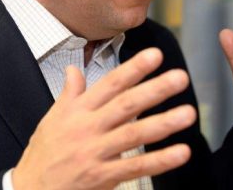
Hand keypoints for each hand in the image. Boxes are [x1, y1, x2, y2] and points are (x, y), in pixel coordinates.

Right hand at [12, 48, 195, 189]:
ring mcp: (95, 153)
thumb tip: (75, 68)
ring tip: (188, 114)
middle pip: (126, 105)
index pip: (110, 84)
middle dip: (154, 90)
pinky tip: (180, 152)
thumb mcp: (52, 118)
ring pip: (133, 135)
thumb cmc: (43, 154)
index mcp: (78, 110)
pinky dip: (159, 161)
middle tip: (180, 77)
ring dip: (163, 124)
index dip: (133, 69)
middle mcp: (88, 128)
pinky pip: (135, 168)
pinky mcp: (101, 177)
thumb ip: (70, 93)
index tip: (155, 55)